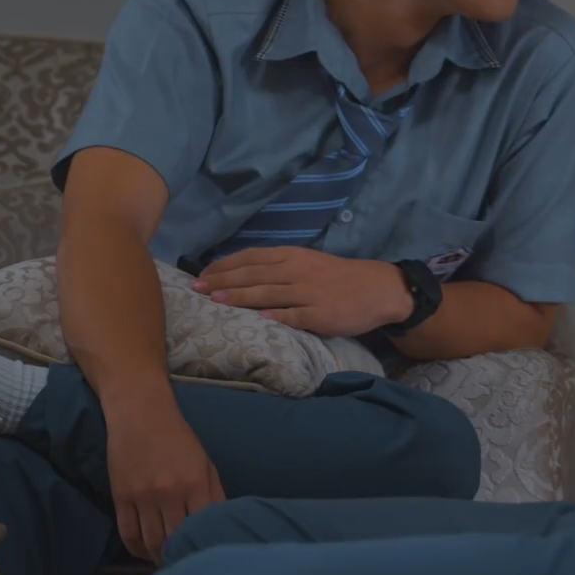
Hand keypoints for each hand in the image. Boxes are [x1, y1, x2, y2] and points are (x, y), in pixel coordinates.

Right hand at [104, 398, 224, 564]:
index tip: (204, 556)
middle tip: (184, 564)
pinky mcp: (120, 497)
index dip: (203, 546)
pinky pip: (128, 534)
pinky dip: (136, 549)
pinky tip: (144, 552)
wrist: (140, 414)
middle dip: (180, 556)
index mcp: (195, 483)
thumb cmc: (178, 438)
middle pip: (175, 540)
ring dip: (158, 557)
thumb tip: (220, 525)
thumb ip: (215, 494)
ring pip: (151, 542)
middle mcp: (169, 493)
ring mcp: (143, 496)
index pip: (202, 527)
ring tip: (165, 560)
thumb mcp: (205, 462)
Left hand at [193, 247, 412, 335]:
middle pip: (254, 274)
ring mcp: (309, 292)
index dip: (225, 265)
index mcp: (293, 256)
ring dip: (240, 296)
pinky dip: (275, 315)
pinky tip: (257, 318)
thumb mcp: (308, 263)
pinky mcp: (321, 313)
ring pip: (268, 292)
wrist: (377, 289)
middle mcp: (298, 271)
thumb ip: (279, 268)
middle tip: (196, 287)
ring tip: (215, 300)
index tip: (202, 273)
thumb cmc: (338, 278)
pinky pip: (294, 314)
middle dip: (223, 280)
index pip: (252, 257)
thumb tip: (243, 275)